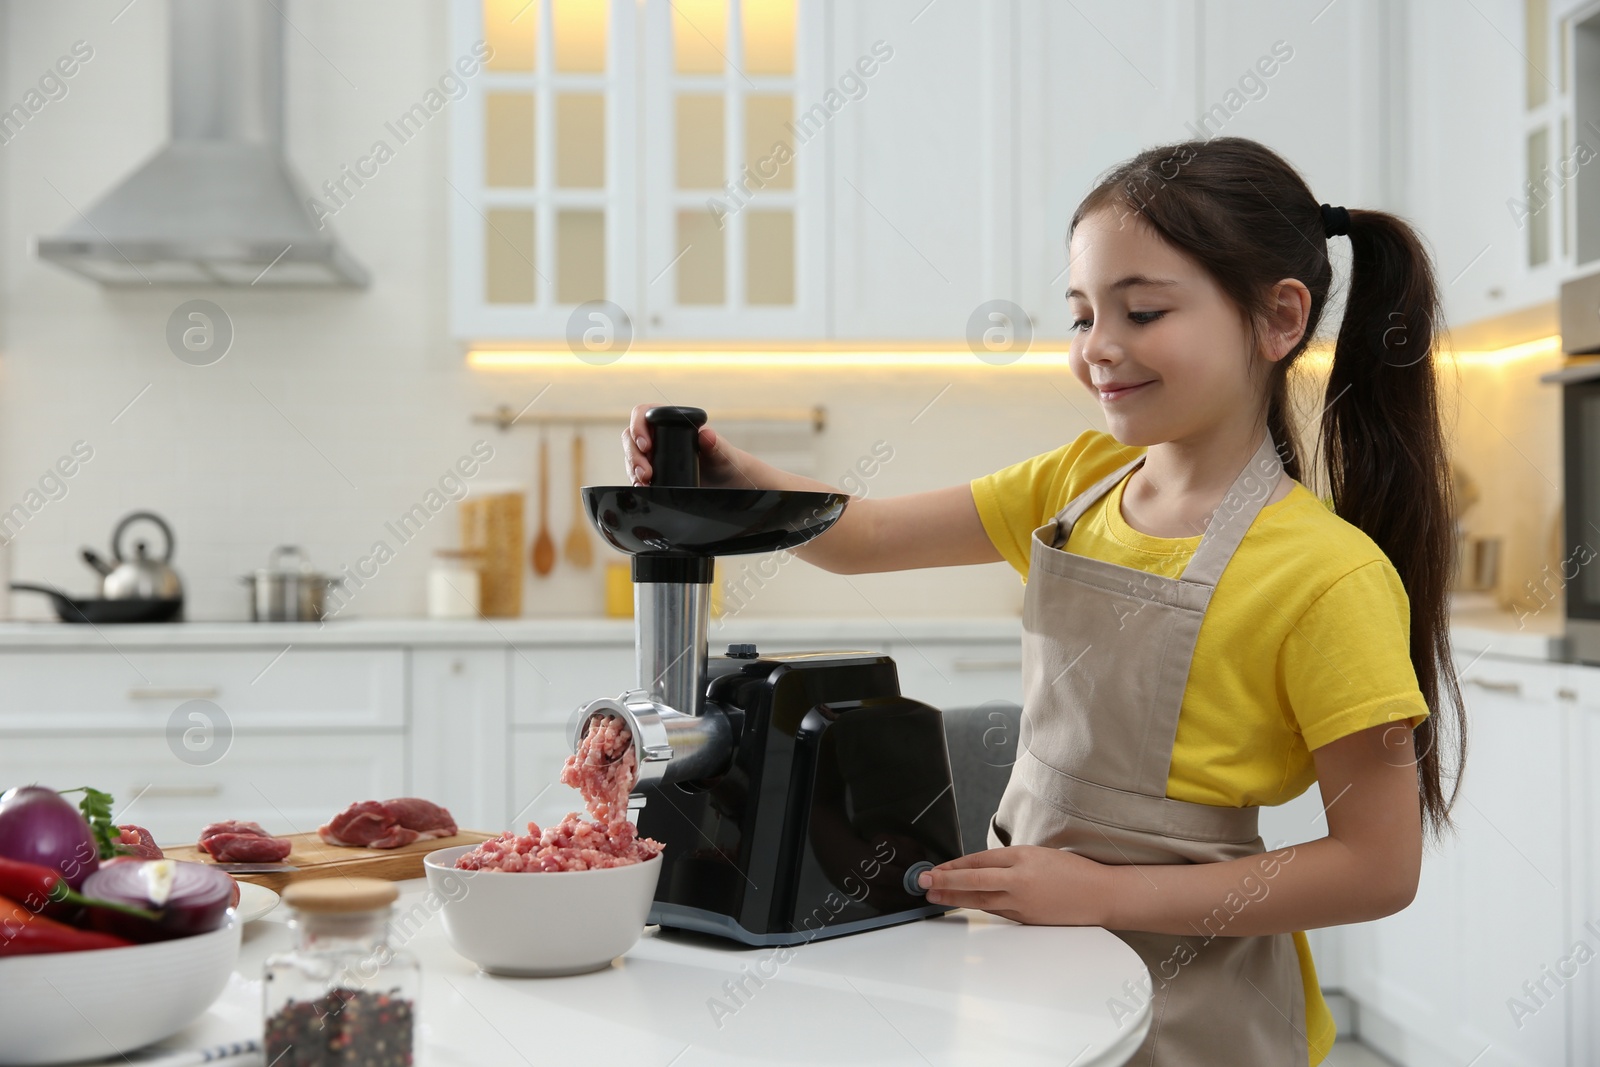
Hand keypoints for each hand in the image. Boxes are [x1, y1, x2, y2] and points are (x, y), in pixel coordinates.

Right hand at [621, 403, 745, 487]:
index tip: (646, 445)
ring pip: (631, 455)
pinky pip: (634, 472)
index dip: (638, 426)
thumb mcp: (721, 453)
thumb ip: (715, 444)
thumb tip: (707, 434)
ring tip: (644, 482)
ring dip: (633, 469)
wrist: (725, 484)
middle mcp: (658, 434)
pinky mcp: (651, 471)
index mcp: (671, 420)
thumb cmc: (724, 461)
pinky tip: (643, 488)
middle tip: (646, 473)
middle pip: (631, 437)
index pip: (644, 413)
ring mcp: (653, 453)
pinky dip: (636, 480)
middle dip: (634, 455)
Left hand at [918, 845, 1114, 925]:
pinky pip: (996, 911)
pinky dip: (978, 906)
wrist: (1101, 895)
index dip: (953, 865)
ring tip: (935, 896)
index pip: (979, 860)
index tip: (934, 868)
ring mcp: (1022, 902)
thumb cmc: (1074, 872)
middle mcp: (1020, 880)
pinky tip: (965, 905)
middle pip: (974, 881)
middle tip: (923, 882)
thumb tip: (980, 867)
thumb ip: (1011, 861)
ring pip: (981, 900)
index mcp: (1023, 857)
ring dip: (955, 898)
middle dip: (945, 882)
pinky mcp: (1027, 919)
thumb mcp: (1040, 854)